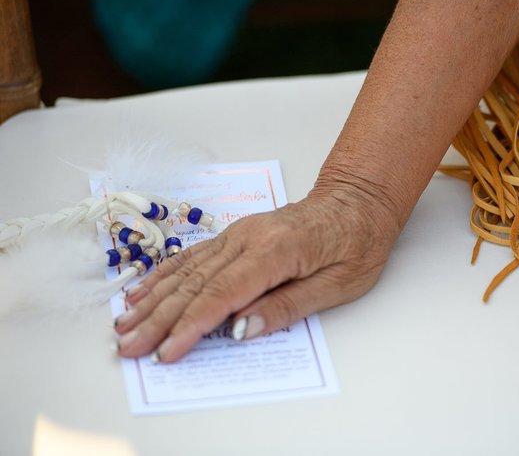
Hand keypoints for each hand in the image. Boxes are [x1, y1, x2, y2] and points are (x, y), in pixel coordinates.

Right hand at [114, 191, 395, 362]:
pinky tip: (143, 290)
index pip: (224, 294)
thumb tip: (241, 331)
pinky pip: (194, 256)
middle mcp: (249, 239)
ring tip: (124, 325)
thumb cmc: (356, 243)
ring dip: (153, 299)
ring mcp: (239, 234)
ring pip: (188, 270)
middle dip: (159, 319)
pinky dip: (166, 274)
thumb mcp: (337, 284)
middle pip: (196, 284)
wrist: (357, 202)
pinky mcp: (236, 235)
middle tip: (130, 348)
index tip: (167, 352)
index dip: (192, 325)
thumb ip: (287, 307)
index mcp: (276, 252)